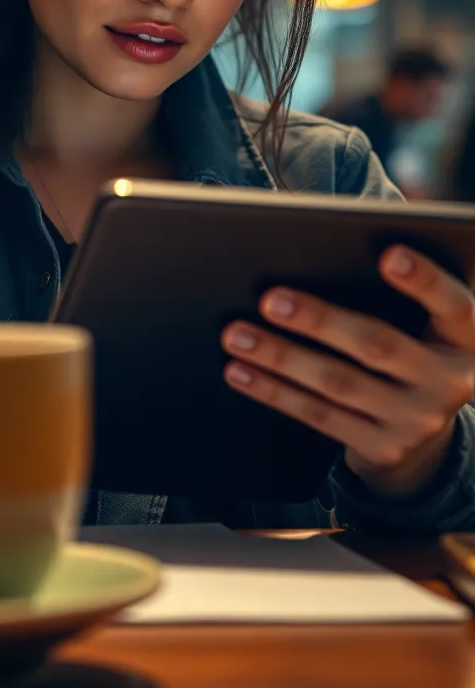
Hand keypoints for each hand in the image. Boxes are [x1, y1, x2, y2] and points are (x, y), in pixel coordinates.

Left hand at [220, 247, 474, 497]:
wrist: (426, 433)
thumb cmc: (416, 344)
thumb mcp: (429, 319)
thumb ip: (405, 286)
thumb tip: (341, 240)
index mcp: (466, 338)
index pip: (455, 305)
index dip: (425, 282)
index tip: (388, 254)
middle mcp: (449, 382)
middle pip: (378, 345)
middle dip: (319, 320)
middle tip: (269, 298)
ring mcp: (415, 420)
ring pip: (337, 383)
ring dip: (280, 356)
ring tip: (236, 333)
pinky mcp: (382, 447)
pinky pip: (319, 416)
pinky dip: (274, 391)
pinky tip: (240, 370)